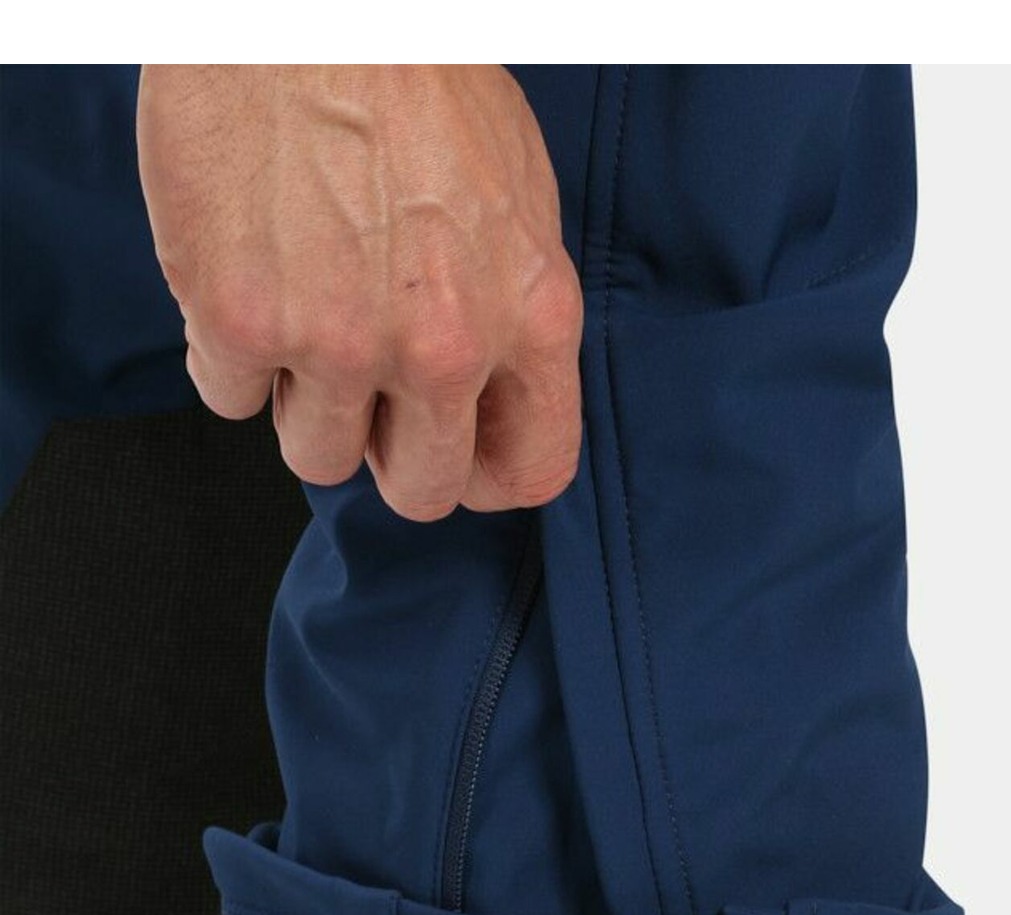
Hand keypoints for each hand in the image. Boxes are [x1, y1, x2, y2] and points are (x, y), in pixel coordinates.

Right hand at [137, 65, 582, 518]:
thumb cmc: (412, 72)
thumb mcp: (513, 200)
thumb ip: (508, 313)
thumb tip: (489, 396)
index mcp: (530, 318)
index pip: (529, 472)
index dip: (482, 475)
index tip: (453, 455)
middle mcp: (442, 347)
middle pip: (419, 491)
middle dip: (387, 450)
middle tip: (362, 387)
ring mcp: (338, 341)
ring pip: (316, 456)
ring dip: (302, 400)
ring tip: (301, 307)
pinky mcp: (237, 320)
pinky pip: (226, 395)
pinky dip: (225, 350)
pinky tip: (243, 272)